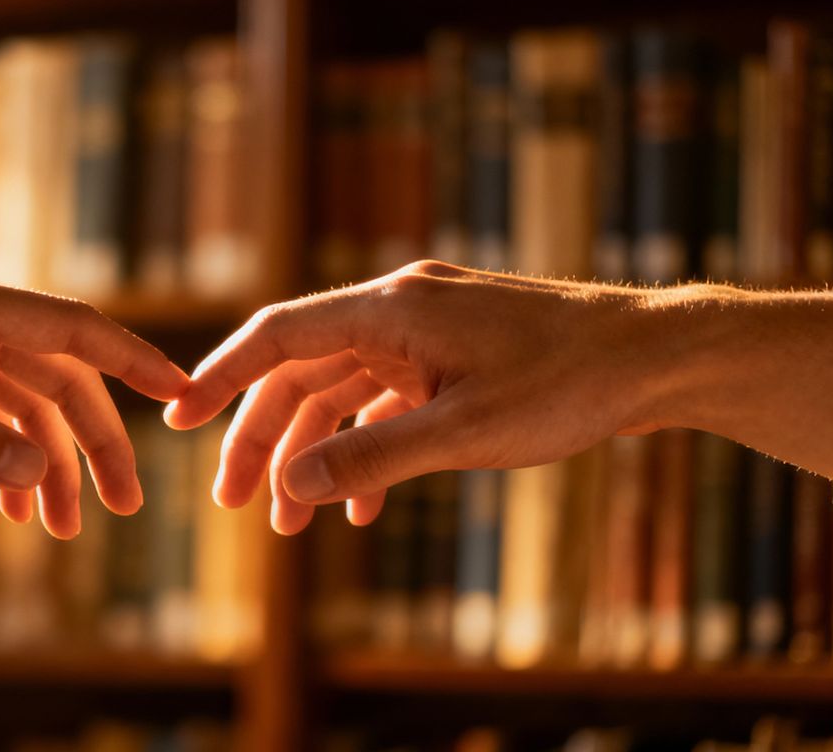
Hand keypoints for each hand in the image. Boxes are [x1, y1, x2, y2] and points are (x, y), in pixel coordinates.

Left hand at [0, 262, 187, 537]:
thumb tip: (32, 476)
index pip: (72, 329)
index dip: (135, 361)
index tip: (184, 393)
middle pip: (56, 374)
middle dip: (92, 442)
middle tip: (122, 509)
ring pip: (20, 396)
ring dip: (44, 458)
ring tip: (60, 530)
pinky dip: (0, 450)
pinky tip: (9, 501)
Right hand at [164, 261, 766, 533]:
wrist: (655, 357)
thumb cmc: (566, 384)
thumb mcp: (461, 433)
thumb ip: (370, 459)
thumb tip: (289, 489)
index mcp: (390, 309)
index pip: (278, 334)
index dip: (220, 376)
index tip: (177, 420)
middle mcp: (398, 309)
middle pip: (302, 370)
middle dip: (264, 437)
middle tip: (233, 502)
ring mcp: (425, 330)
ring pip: (341, 390)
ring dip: (313, 453)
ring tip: (291, 523)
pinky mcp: (451, 354)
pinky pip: (386, 400)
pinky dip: (365, 448)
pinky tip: (360, 507)